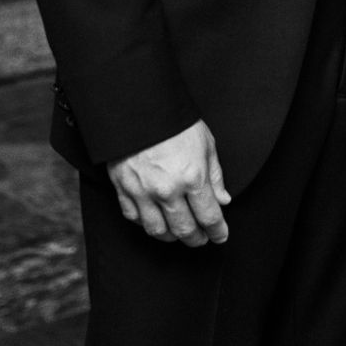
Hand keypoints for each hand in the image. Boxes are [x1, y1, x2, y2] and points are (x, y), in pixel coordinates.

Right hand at [107, 119, 230, 246]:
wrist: (138, 106)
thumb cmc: (175, 122)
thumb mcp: (206, 143)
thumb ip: (215, 176)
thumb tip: (223, 201)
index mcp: (192, 178)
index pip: (209, 217)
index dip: (218, 231)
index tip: (221, 235)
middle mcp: (167, 190)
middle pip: (184, 229)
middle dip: (197, 238)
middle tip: (202, 238)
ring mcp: (143, 192)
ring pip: (158, 231)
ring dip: (172, 237)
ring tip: (180, 232)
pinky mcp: (123, 189)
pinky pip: (135, 218)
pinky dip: (147, 225)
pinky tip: (156, 221)